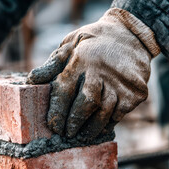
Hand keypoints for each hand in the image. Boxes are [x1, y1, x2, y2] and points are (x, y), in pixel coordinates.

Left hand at [27, 8, 159, 139]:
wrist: (131, 32)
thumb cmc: (93, 41)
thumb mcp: (70, 43)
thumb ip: (53, 63)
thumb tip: (32, 80)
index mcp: (81, 59)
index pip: (65, 90)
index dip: (58, 111)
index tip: (54, 126)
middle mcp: (102, 70)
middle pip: (86, 104)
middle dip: (74, 123)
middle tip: (68, 134)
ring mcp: (121, 81)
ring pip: (104, 112)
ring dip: (92, 128)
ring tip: (83, 136)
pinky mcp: (136, 91)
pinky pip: (120, 113)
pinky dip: (109, 123)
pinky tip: (101, 127)